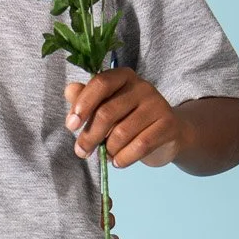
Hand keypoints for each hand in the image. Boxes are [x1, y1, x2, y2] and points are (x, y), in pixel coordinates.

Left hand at [66, 70, 183, 168]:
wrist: (169, 133)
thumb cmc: (130, 119)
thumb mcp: (107, 107)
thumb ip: (86, 99)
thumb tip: (69, 90)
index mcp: (123, 77)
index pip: (100, 83)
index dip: (83, 104)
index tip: (71, 126)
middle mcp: (142, 86)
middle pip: (107, 112)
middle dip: (89, 136)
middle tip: (81, 152)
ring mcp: (157, 104)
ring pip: (121, 133)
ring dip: (109, 150)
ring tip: (108, 154)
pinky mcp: (168, 124)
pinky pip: (140, 145)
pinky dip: (124, 158)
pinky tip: (118, 161)